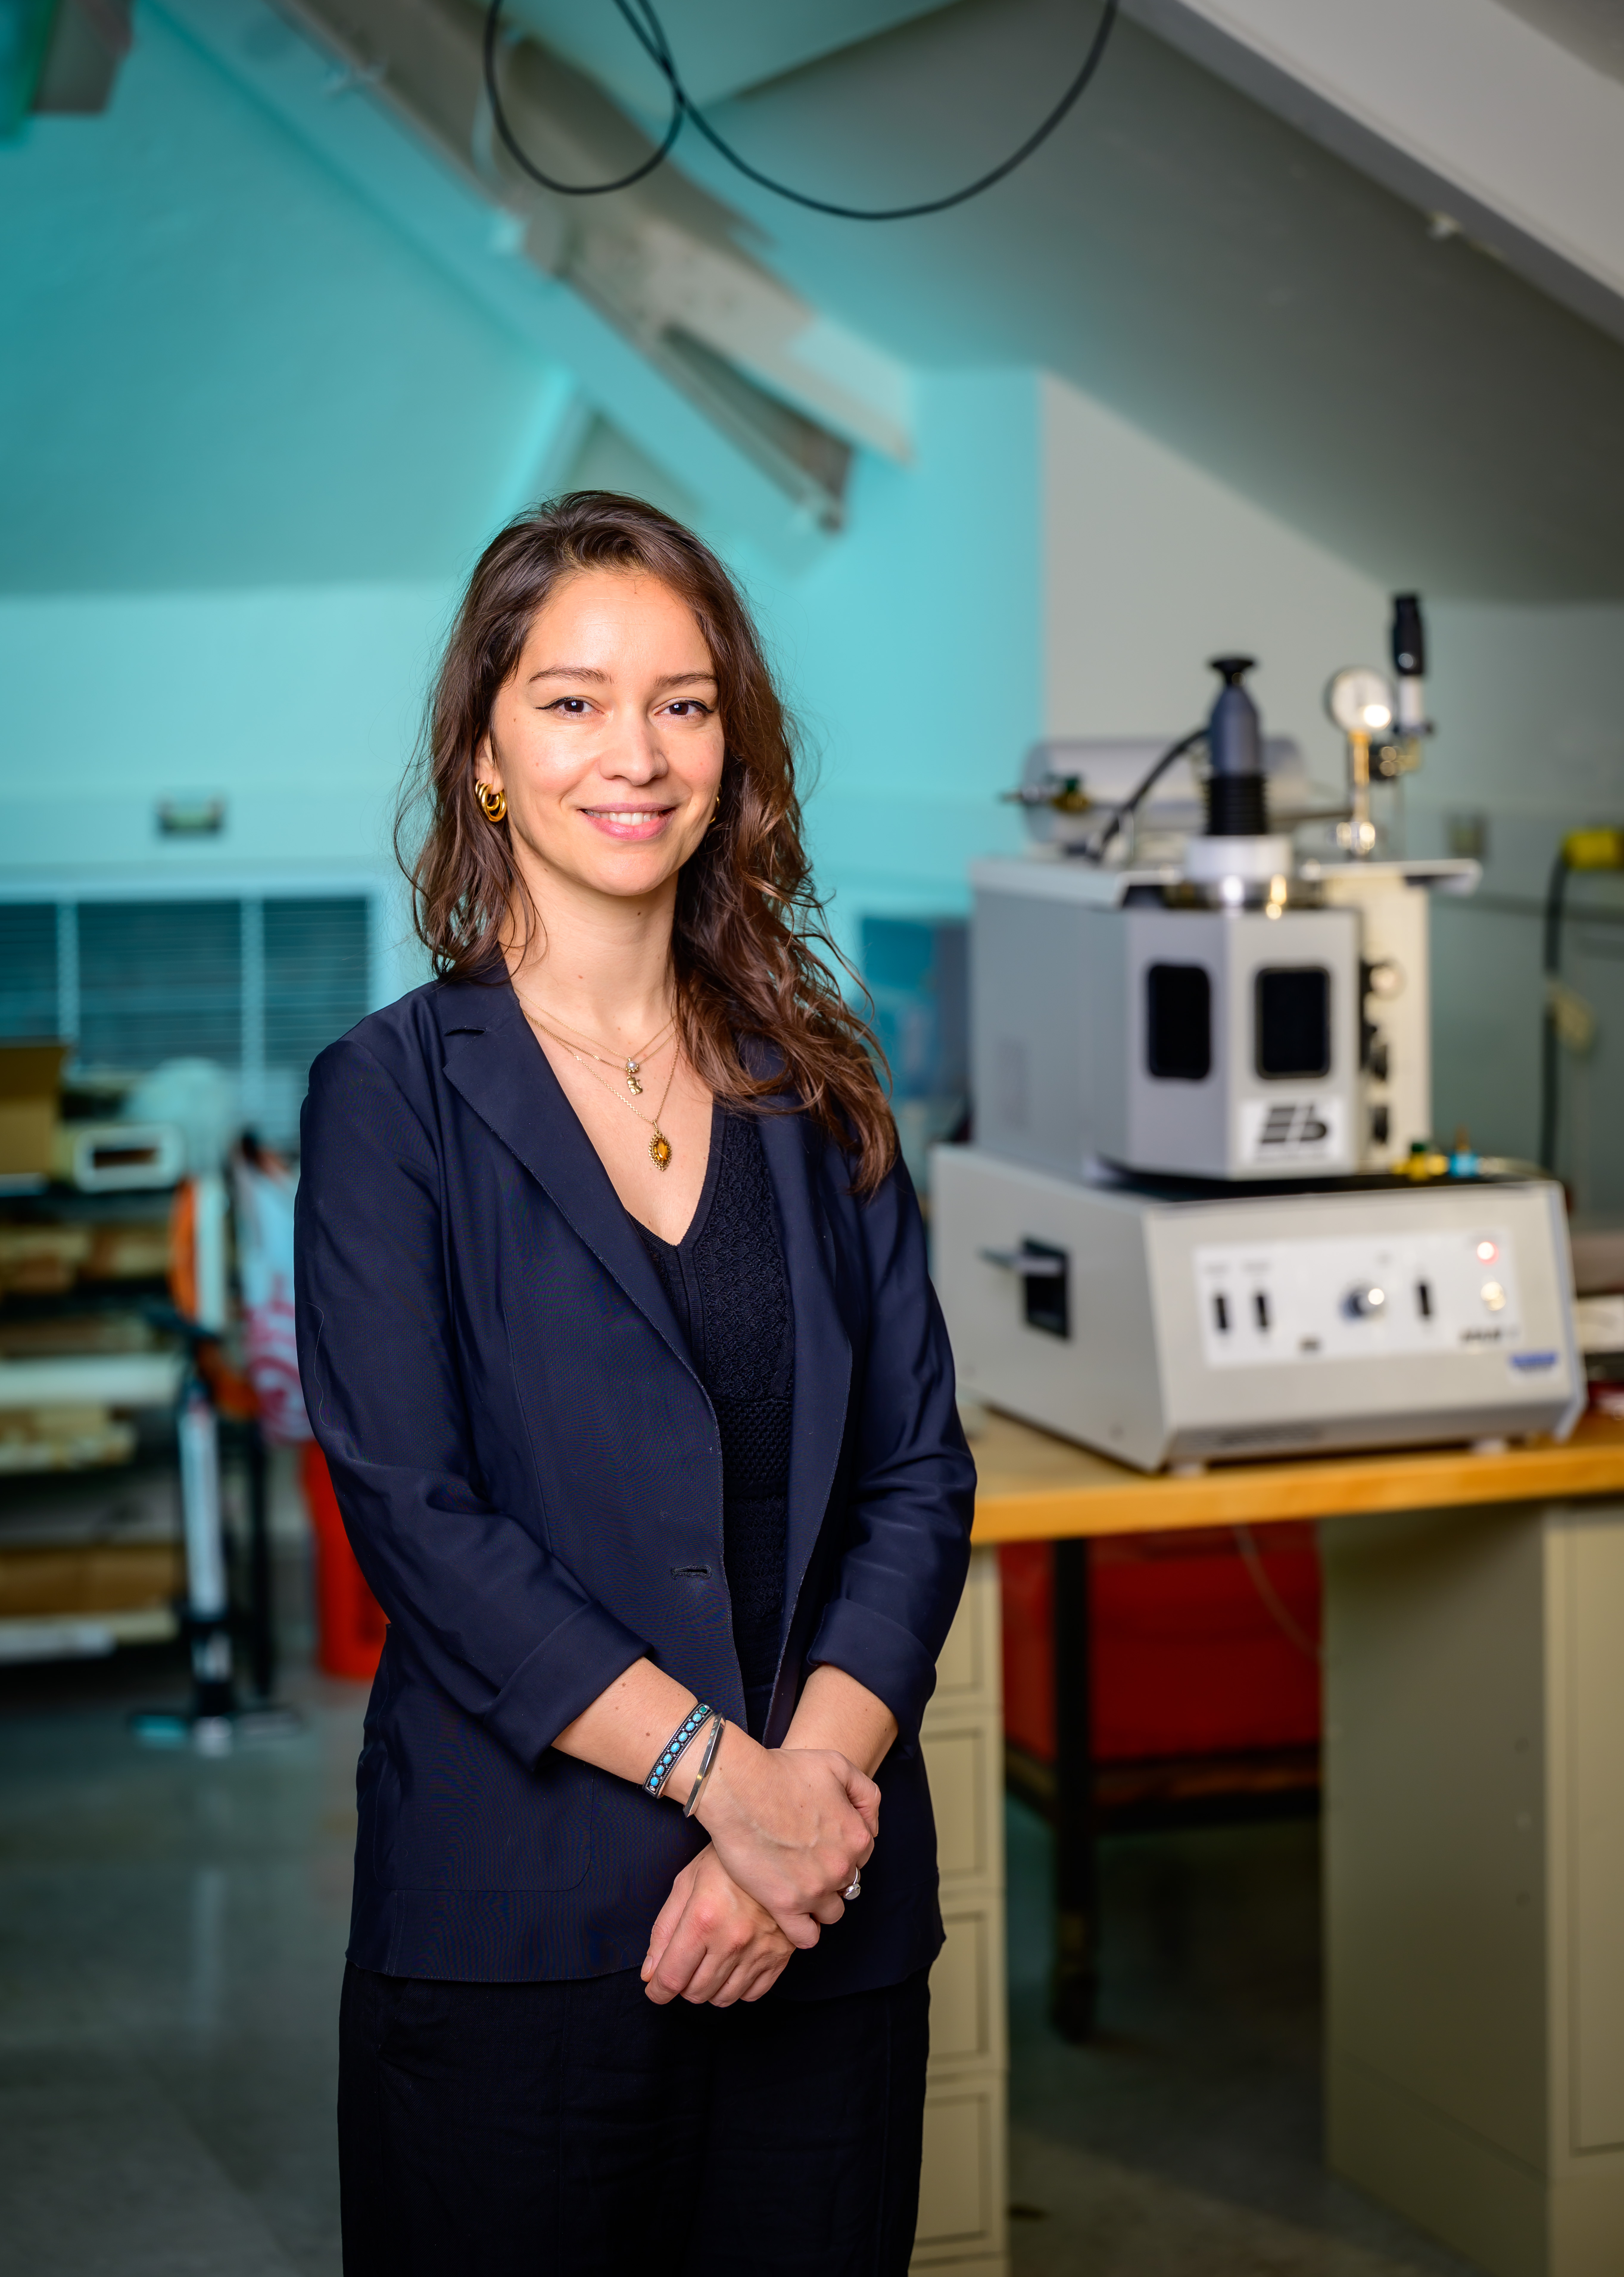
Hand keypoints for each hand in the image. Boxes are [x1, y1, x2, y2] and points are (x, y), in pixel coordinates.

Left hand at [641, 1847, 794, 2006]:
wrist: (776, 1851)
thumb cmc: (725, 1864)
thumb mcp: (686, 1884)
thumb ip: (664, 1930)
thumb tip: (650, 1972)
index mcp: (703, 1919)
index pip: (672, 1977)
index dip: (657, 1991)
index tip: (655, 1989)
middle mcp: (732, 1940)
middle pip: (696, 1992)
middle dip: (682, 1985)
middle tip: (685, 1965)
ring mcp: (760, 1951)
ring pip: (723, 1999)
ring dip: (709, 1989)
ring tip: (708, 1964)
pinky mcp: (780, 1956)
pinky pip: (751, 1995)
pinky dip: (737, 1988)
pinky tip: (733, 1966)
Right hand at [688, 1732, 877, 1949]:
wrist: (739, 1786)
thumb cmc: (783, 1771)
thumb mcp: (837, 1765)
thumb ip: (865, 1795)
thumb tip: (871, 1826)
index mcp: (857, 1836)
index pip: (862, 1855)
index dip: (841, 1847)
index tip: (820, 1841)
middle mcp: (841, 1868)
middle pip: (847, 1884)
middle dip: (830, 1874)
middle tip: (804, 1860)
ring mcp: (814, 1890)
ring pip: (831, 1912)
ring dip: (819, 1902)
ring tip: (797, 1886)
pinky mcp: (785, 1906)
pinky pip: (807, 1937)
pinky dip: (804, 1929)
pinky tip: (792, 1912)